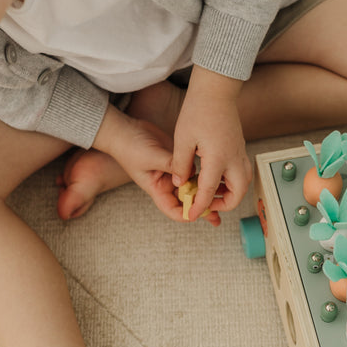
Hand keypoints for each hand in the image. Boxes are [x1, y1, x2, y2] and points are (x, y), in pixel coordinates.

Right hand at [94, 105, 220, 223]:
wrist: (124, 129)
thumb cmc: (130, 147)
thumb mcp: (152, 157)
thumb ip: (171, 165)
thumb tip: (191, 172)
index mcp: (157, 190)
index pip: (174, 210)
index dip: (188, 214)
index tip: (202, 213)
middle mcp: (166, 185)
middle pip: (186, 202)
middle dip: (201, 209)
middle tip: (218, 216)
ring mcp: (172, 173)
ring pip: (192, 188)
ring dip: (205, 193)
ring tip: (222, 198)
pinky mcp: (178, 161)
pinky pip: (193, 172)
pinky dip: (203, 176)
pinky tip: (217, 177)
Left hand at [171, 67, 251, 221]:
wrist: (216, 89)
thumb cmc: (198, 110)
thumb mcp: (182, 139)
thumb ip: (181, 164)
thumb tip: (180, 184)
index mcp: (217, 158)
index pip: (208, 191)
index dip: (198, 207)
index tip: (189, 216)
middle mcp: (233, 159)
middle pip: (237, 194)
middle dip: (222, 205)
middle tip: (204, 204)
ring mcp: (239, 153)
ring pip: (242, 185)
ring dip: (229, 194)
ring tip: (208, 192)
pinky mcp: (240, 148)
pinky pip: (241, 173)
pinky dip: (231, 182)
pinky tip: (214, 178)